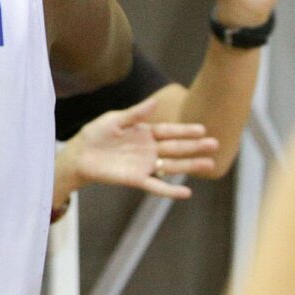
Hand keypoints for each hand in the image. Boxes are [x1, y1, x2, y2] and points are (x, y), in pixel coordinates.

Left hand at [55, 97, 219, 204]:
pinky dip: (170, 190)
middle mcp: (149, 150)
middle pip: (176, 148)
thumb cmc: (95, 135)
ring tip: (209, 164)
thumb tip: (155, 101)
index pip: (169, 131)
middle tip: (215, 144)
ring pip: (172, 166)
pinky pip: (157, 186)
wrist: (79, 155)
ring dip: (190, 165)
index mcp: (145, 133)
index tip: (203, 129)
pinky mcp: (136, 179)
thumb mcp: (115, 120)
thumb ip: (135, 113)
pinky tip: (186, 192)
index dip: (185, 130)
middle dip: (195, 146)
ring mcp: (144, 165)